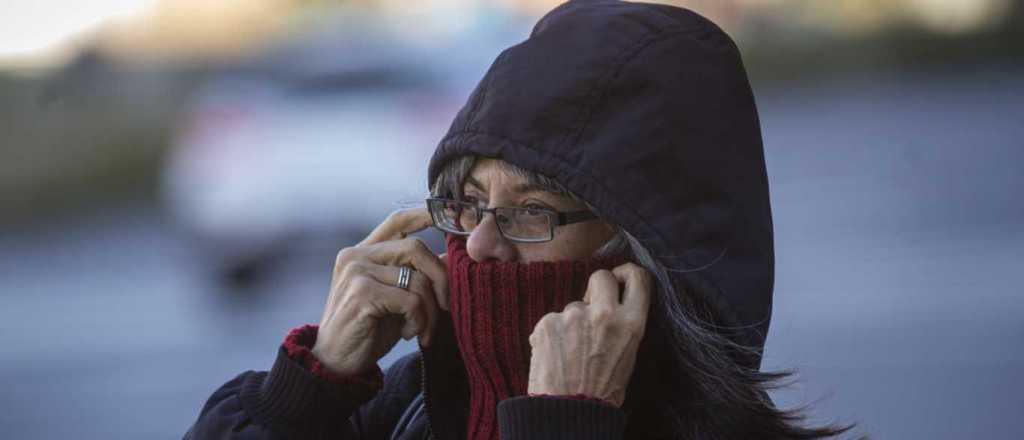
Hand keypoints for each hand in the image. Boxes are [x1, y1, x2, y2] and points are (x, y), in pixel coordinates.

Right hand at [311, 208, 448, 376]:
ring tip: (422, 330)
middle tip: (447, 307)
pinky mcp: (362, 292)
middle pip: (416, 248)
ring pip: (417, 278)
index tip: (452, 217)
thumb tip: (454, 256)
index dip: (424, 214)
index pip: (397, 221)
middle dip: (441, 279)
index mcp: (364, 252)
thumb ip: (417, 274)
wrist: (335, 362)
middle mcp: (357, 255)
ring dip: (431, 311)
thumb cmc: (369, 329)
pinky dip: (419, 321)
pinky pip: (411, 300)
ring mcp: (357, 271)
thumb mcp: (397, 297)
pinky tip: (410, 334)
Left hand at [527, 263, 651, 406]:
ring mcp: (573, 316)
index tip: (620, 276)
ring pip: (572, 305)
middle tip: (592, 307)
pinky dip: (551, 335)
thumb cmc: (601, 391)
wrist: (569, 412)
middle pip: (601, 277)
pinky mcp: (548, 322)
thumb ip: (621, 324)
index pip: (638, 279)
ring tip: (570, 353)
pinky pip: (551, 320)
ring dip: (571, 322)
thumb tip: (610, 303)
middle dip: (596, 288)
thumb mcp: (627, 355)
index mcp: (631, 324)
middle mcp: (604, 314)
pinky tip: (555, 356)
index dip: (628, 272)